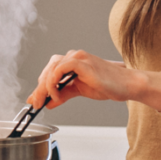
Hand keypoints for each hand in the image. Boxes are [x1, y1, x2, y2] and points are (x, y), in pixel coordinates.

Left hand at [26, 50, 160, 111]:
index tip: (33, 100)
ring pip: (52, 68)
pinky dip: (54, 82)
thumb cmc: (107, 85)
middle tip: (35, 103)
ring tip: (46, 101)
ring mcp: (78, 57)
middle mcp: (73, 56)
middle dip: (39, 88)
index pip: (49, 71)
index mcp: (72, 61)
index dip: (39, 86)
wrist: (126, 85)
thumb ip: (63, 94)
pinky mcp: (82, 63)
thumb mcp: (80, 90)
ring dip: (45, 87)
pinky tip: (57, 94)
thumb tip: (49, 102)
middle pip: (48, 69)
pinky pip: (60, 69)